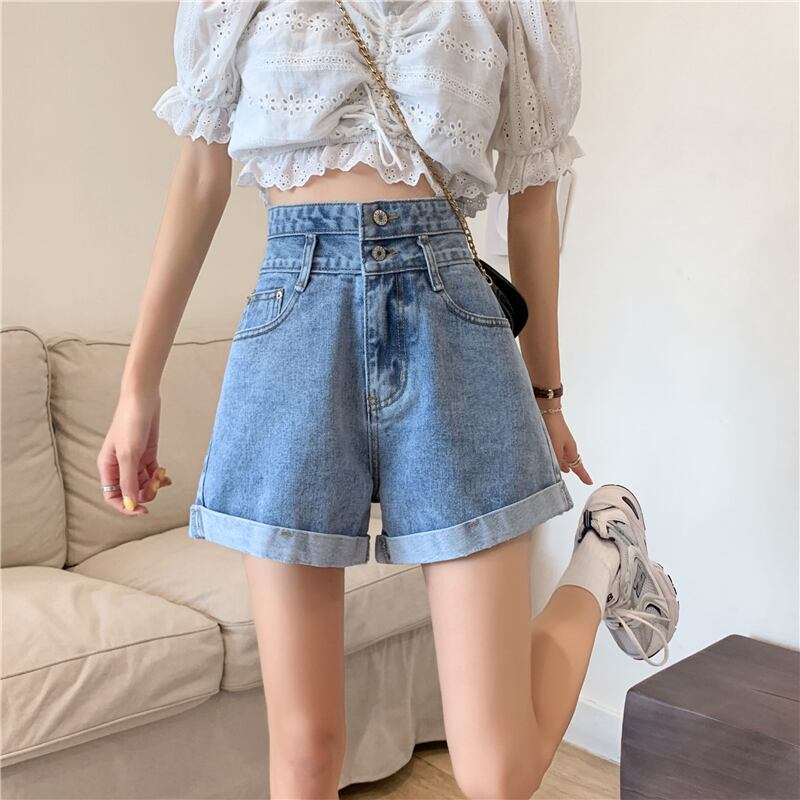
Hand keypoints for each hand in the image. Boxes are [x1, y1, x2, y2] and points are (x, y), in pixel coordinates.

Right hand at [96, 390, 172, 514]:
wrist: (143, 399)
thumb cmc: (130, 423)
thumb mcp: (129, 454)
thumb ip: (129, 481)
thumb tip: (130, 504)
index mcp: (107, 467)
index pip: (113, 497)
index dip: (126, 506)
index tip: (142, 510)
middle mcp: (119, 466)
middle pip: (131, 492)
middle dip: (145, 493)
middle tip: (157, 485)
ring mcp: (134, 460)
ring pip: (143, 484)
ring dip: (154, 485)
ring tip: (162, 475)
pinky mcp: (147, 454)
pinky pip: (152, 474)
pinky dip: (159, 478)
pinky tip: (166, 477)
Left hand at [540, 409, 592, 484]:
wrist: (547, 408)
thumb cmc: (553, 426)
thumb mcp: (554, 448)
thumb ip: (556, 461)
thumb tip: (560, 471)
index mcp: (570, 450)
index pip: (578, 466)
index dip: (583, 475)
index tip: (589, 482)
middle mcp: (566, 446)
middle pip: (571, 461)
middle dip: (573, 469)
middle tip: (578, 477)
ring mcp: (560, 440)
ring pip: (563, 456)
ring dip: (563, 463)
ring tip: (563, 470)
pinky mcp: (552, 436)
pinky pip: (556, 450)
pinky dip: (556, 456)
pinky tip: (550, 457)